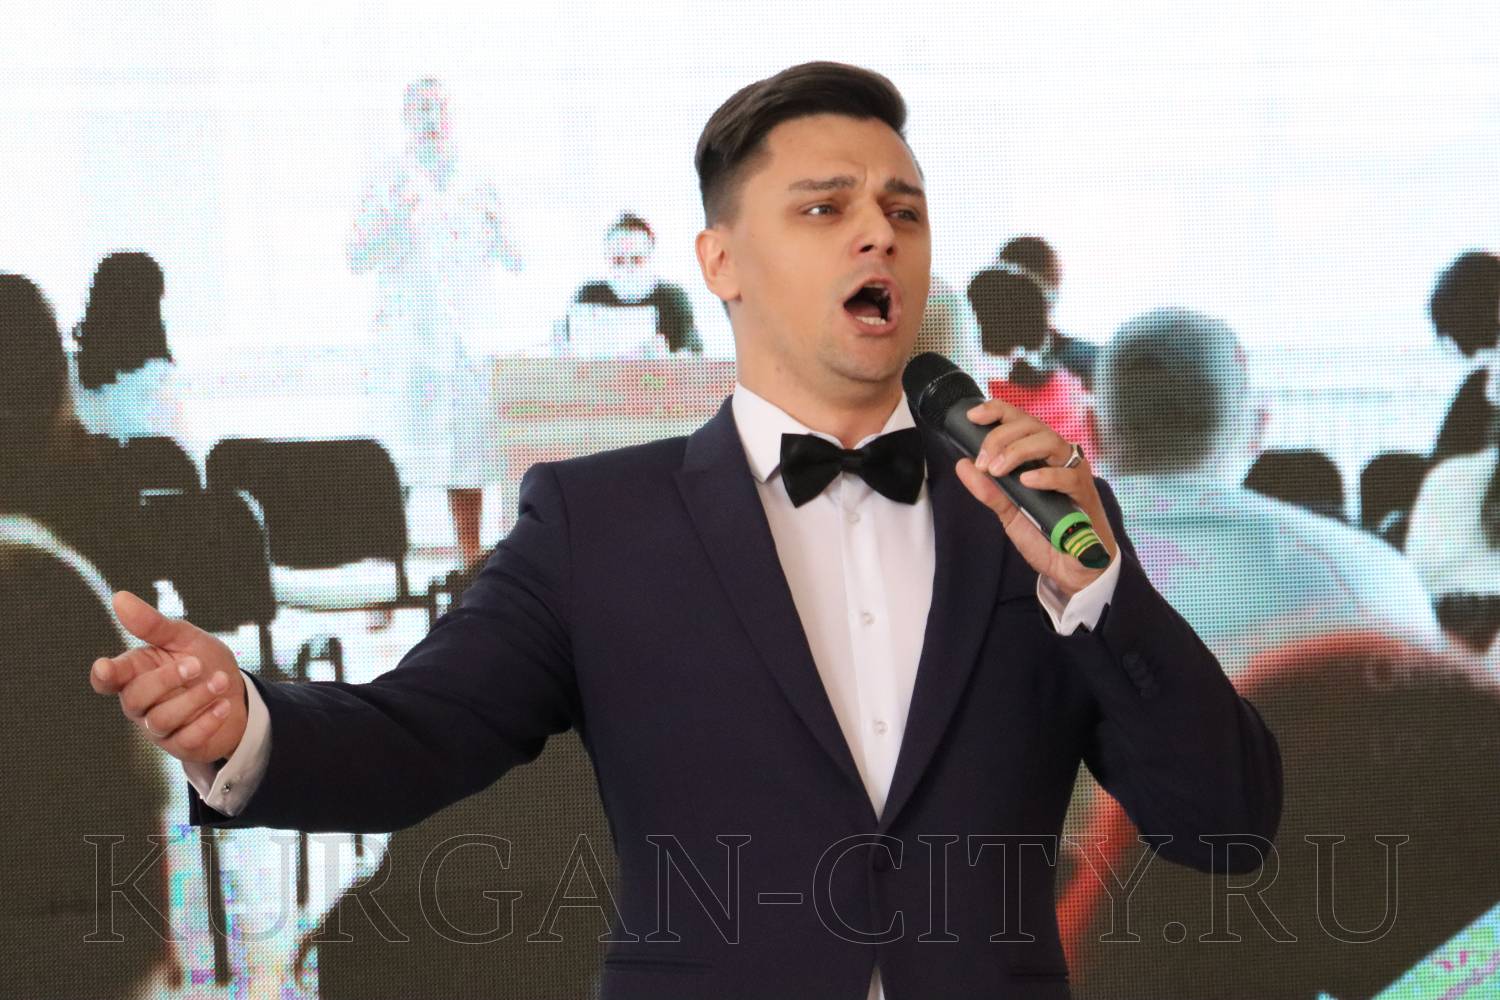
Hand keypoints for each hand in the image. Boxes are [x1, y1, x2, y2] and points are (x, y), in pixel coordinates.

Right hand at [88, 591, 247, 764]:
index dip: (104, 675)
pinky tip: (224, 706)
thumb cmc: (204, 663)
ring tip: (220, 681)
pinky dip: (207, 722)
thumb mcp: (184, 638)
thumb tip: (119, 598)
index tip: (105, 666)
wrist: (238, 693)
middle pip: (136, 697)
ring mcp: (158, 727)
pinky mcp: (181, 745)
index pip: (108, 679)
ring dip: (194, 699)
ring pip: (161, 720)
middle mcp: (141, 703)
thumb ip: (153, 625)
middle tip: (196, 664)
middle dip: (166, 679)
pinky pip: (185, 740)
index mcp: (136, 673)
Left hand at [953, 398, 1118, 596]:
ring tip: (998, 471)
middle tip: (983, 463)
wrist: (1069, 567)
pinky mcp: (1084, 491)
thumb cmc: (1044, 532)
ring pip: (1049, 440)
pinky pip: (1068, 474)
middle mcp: (1056, 456)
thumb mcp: (1008, 511)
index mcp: (1037, 454)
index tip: (972, 416)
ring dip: (1018, 451)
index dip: (997, 411)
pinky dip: (1045, 475)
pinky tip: (1026, 482)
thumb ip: (988, 490)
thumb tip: (962, 465)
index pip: (1019, 420)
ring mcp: (1072, 470)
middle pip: (1031, 425)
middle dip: (1000, 437)